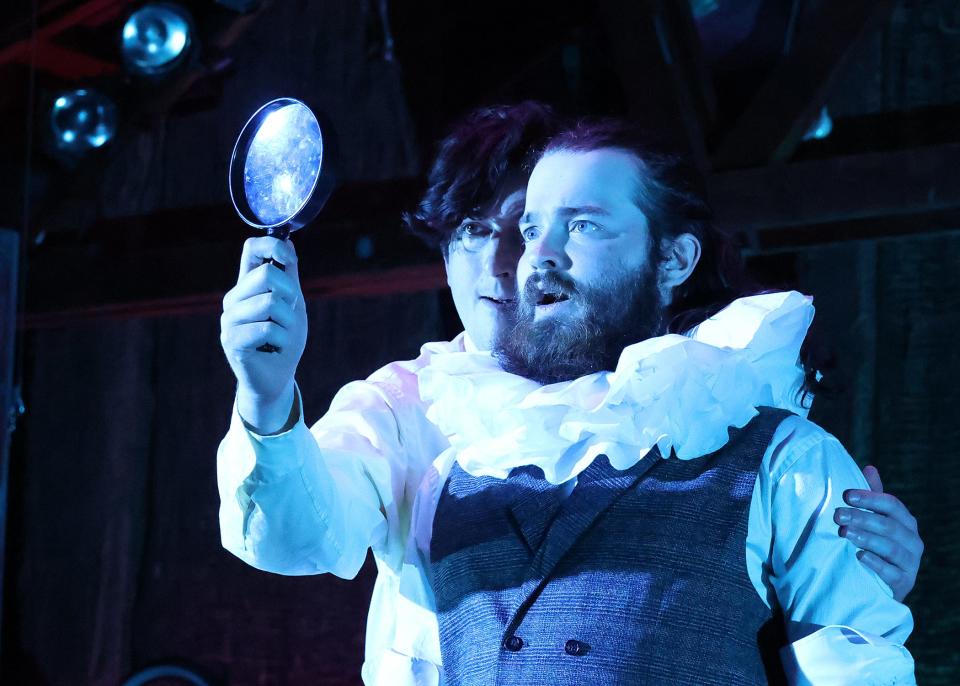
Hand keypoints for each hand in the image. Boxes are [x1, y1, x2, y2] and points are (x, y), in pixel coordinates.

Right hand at [220, 237, 307, 432]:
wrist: (277, 378)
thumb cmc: (284, 340)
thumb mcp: (293, 304)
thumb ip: (289, 277)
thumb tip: (288, 243)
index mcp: (247, 286)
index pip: (252, 249)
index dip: (272, 245)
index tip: (287, 257)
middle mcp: (234, 299)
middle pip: (267, 274)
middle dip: (290, 295)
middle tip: (289, 317)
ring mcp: (229, 319)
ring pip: (270, 303)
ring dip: (288, 322)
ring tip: (281, 336)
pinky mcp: (232, 341)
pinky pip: (267, 329)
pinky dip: (282, 339)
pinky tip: (274, 348)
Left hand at [834, 465, 922, 600]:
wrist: (882, 582)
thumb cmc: (876, 543)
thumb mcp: (875, 519)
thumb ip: (873, 497)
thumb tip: (869, 467)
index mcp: (906, 522)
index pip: (892, 504)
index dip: (870, 498)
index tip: (846, 495)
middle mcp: (913, 541)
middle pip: (889, 526)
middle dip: (862, 518)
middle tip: (838, 515)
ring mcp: (911, 563)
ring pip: (891, 548)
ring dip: (867, 538)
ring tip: (845, 532)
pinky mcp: (904, 583)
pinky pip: (891, 573)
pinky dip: (875, 564)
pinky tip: (859, 556)